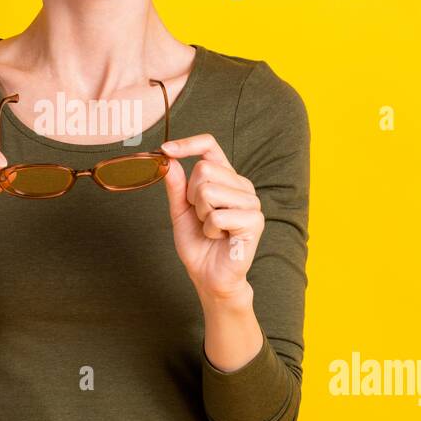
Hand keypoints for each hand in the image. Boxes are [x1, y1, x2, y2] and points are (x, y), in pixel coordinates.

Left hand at [160, 134, 262, 301]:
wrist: (209, 276)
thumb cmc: (198, 243)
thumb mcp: (180, 210)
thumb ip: (176, 185)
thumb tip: (169, 158)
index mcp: (226, 177)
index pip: (210, 146)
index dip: (188, 144)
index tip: (166, 149)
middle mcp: (241, 185)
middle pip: (204, 170)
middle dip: (191, 196)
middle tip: (201, 216)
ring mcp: (251, 202)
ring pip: (209, 191)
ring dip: (201, 214)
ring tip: (211, 228)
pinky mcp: (254, 220)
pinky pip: (218, 215)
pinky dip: (210, 229)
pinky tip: (219, 237)